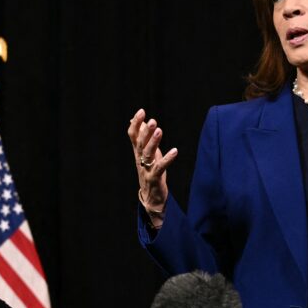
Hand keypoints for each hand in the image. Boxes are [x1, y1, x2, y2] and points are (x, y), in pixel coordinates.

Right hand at [127, 108, 178, 222]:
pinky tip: (175, 151)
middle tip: (152, 120)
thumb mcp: (146, 153)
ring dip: (153, 142)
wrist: (151, 197)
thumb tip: (138, 121)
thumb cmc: (150, 171)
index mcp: (137, 152)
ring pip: (147, 154)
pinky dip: (167, 159)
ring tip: (159, 130)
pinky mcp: (154, 178)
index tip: (141, 111)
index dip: (135, 123)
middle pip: (139, 143)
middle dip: (145, 131)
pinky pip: (160, 168)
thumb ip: (143, 137)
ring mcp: (146, 169)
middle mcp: (139, 159)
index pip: (132, 135)